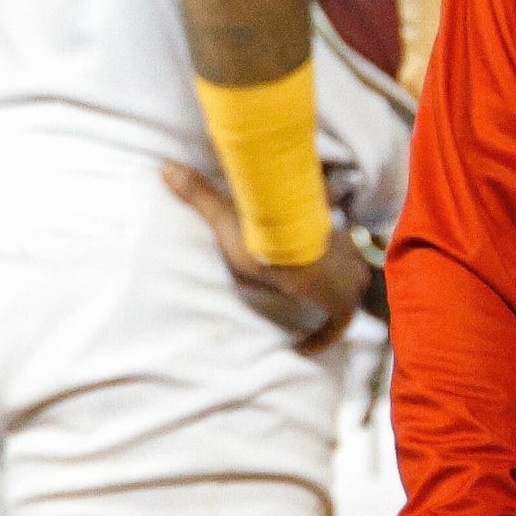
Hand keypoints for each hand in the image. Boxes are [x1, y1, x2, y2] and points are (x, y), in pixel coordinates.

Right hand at [162, 163, 370, 352]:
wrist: (288, 254)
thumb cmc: (261, 235)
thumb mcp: (228, 217)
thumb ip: (201, 194)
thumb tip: (166, 168)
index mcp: (324, 230)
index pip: (334, 238)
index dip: (324, 248)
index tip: (307, 258)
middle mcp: (345, 253)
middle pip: (347, 266)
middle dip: (331, 276)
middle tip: (304, 286)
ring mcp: (349, 281)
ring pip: (346, 293)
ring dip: (329, 303)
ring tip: (305, 310)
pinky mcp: (343, 307)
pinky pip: (336, 327)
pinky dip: (322, 337)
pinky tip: (301, 347)